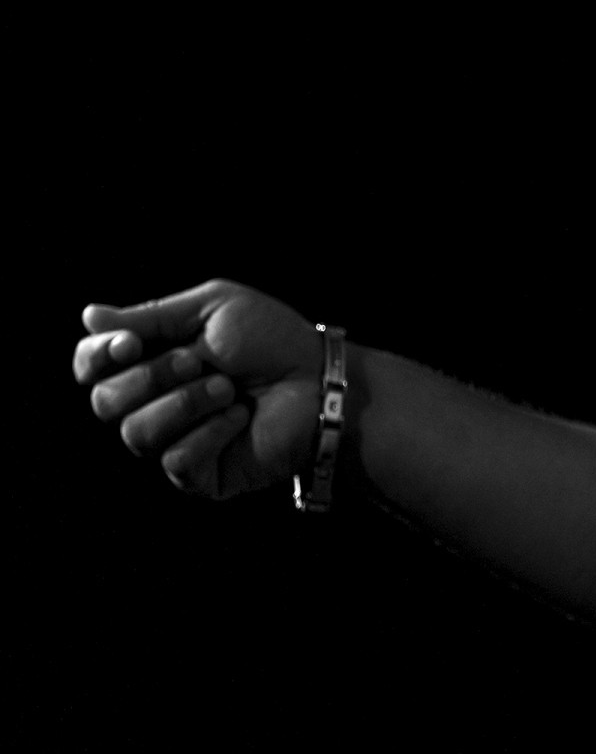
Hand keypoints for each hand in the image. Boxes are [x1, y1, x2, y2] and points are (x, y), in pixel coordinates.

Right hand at [73, 279, 323, 498]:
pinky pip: (175, 459)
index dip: (96, 357)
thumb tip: (88, 317)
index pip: (90, 366)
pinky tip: (241, 418)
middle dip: (150, 377)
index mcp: (151, 361)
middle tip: (199, 361)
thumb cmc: (271, 339)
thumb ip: (150, 316)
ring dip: (186, 402)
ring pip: (136, 433)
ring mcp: (174, 441)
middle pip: (104, 402)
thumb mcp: (212, 309)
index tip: (129, 344)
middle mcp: (154, 403)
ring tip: (229, 389)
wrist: (319, 380)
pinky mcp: (199, 474)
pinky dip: (212, 431)